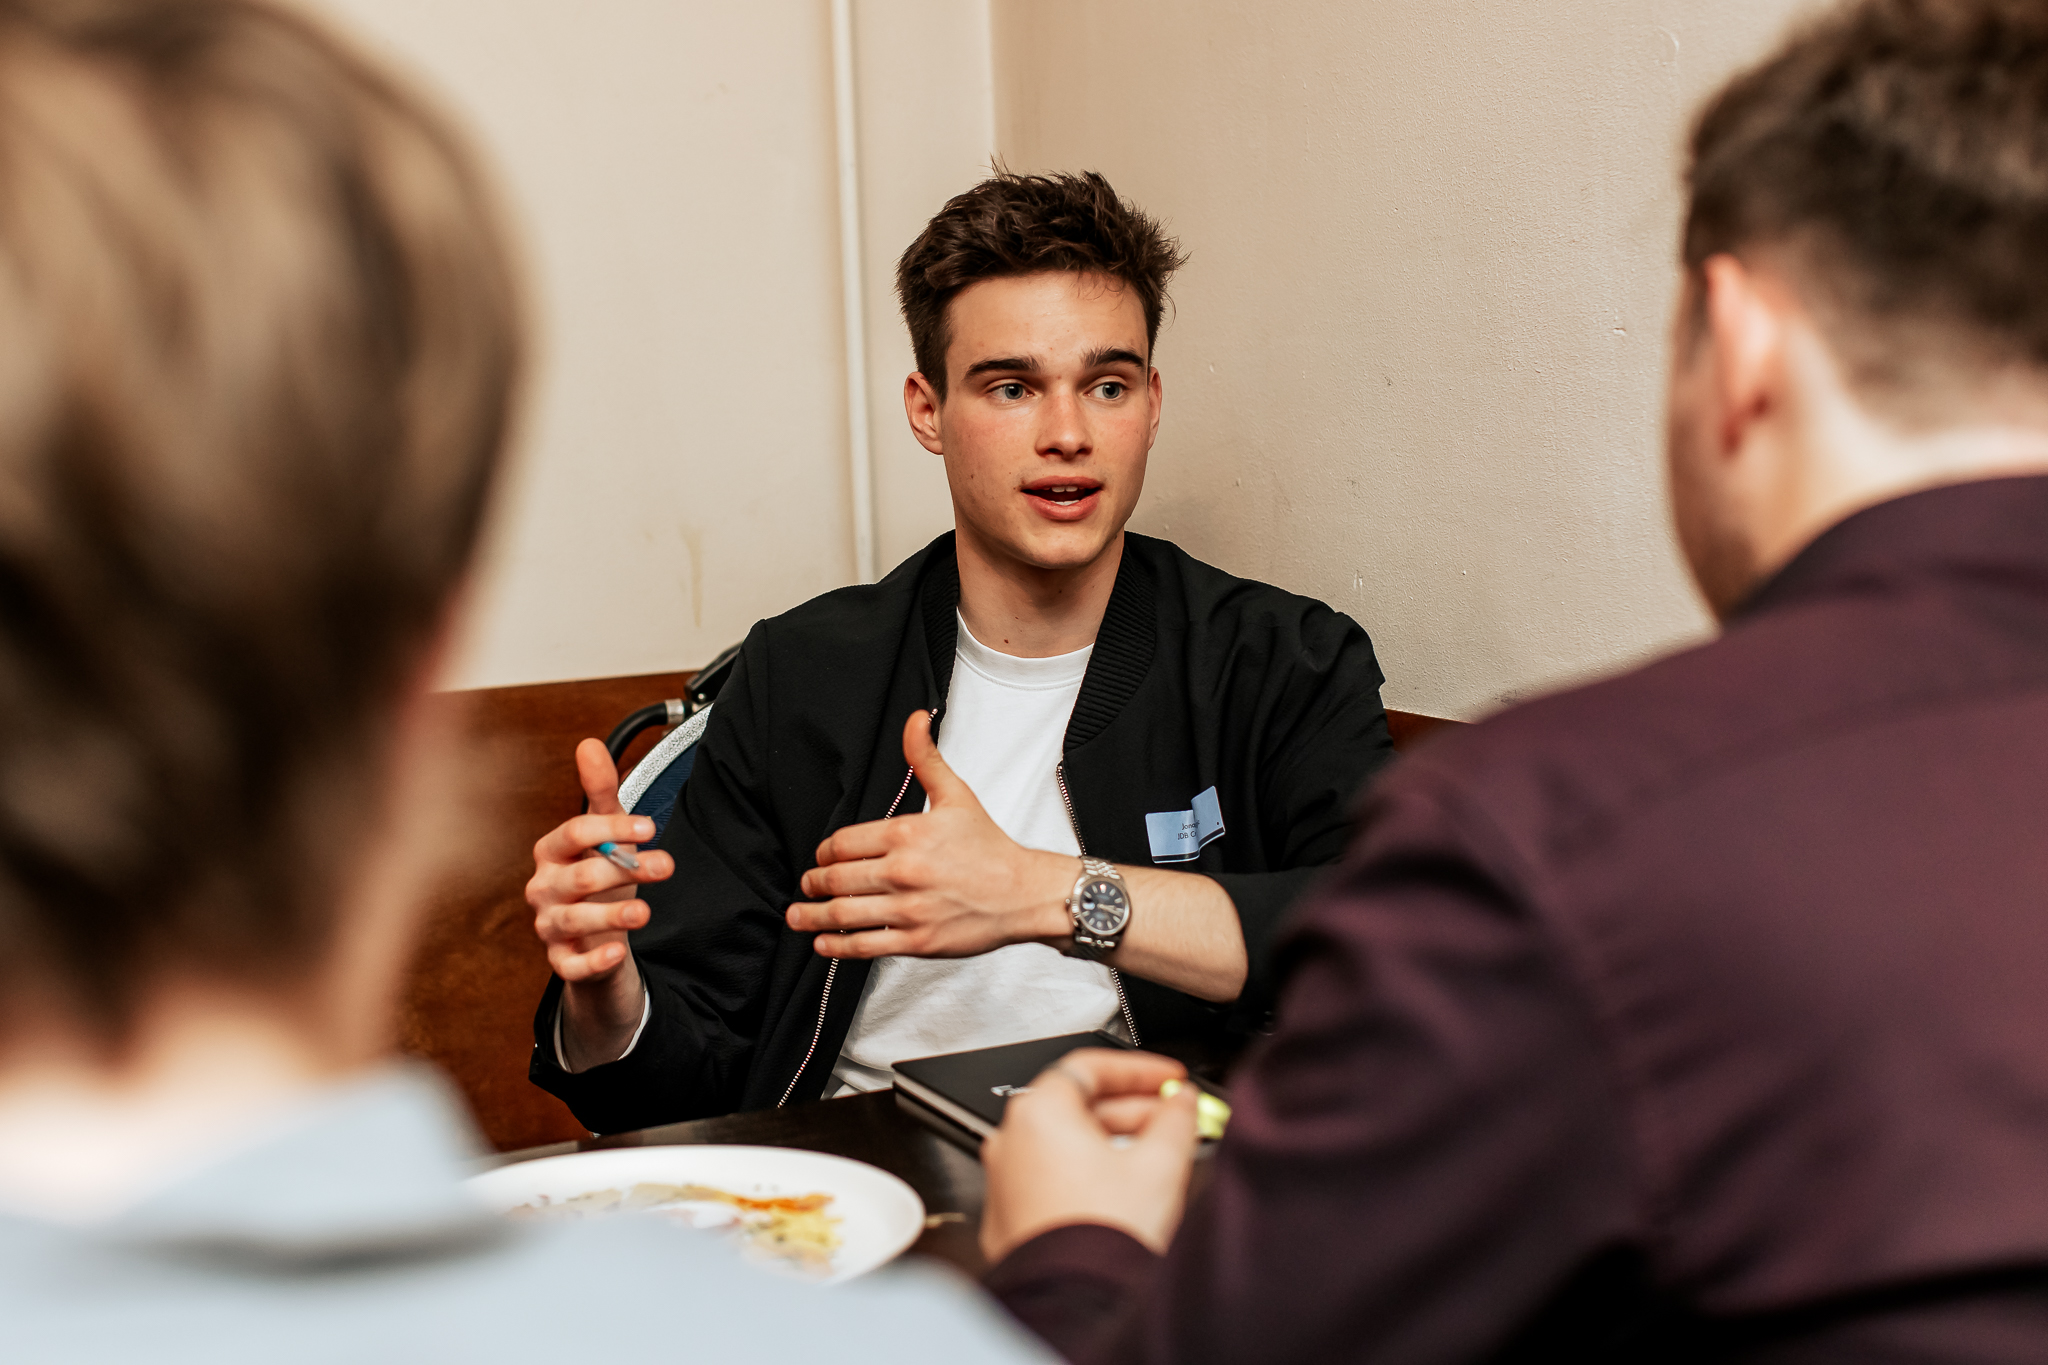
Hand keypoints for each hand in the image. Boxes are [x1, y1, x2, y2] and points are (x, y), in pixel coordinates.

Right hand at [526, 738, 672, 1068]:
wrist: (596, 936)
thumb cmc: (598, 878)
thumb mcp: (604, 834)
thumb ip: (600, 792)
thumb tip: (589, 744)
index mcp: (552, 852)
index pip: (574, 834)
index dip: (611, 828)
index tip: (650, 827)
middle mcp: (544, 888)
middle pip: (578, 878)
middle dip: (624, 870)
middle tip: (666, 865)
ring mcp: (550, 926)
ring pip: (573, 921)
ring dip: (611, 915)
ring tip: (644, 911)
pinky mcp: (562, 961)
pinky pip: (571, 965)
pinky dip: (593, 961)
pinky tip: (617, 951)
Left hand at [788, 710, 1071, 958]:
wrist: (1023, 893)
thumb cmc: (990, 847)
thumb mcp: (956, 795)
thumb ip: (925, 759)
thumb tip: (915, 720)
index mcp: (906, 834)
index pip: (842, 843)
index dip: (824, 852)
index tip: (821, 858)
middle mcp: (903, 872)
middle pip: (836, 878)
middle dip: (814, 883)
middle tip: (807, 885)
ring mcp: (909, 909)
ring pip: (843, 913)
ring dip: (811, 916)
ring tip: (797, 916)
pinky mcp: (916, 941)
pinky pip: (864, 945)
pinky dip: (836, 945)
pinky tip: (823, 942)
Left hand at [980, 1048, 1199, 1262]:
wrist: (1076, 1299)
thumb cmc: (1102, 1235)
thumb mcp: (1160, 1162)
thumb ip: (1176, 1117)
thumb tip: (1183, 1101)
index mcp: (1038, 1112)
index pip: (1090, 1066)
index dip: (1138, 1069)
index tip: (1167, 1078)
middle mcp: (1011, 1140)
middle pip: (1078, 1105)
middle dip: (1133, 1109)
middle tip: (1173, 1118)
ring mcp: (1006, 1180)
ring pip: (1067, 1143)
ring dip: (1114, 1141)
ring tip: (1158, 1156)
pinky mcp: (1011, 1216)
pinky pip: (1053, 1177)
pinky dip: (1089, 1172)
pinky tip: (1125, 1189)